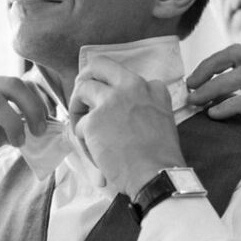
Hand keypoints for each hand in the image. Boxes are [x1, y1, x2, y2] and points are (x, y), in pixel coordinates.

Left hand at [68, 56, 186, 197]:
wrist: (156, 174)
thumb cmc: (160, 156)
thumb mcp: (163, 119)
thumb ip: (145, 105)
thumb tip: (120, 111)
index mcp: (151, 88)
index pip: (124, 74)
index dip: (112, 89)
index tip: (109, 102)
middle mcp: (131, 86)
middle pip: (99, 65)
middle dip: (86, 77)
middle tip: (81, 94)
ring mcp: (111, 101)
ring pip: (82, 90)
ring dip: (78, 109)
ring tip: (83, 130)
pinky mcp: (94, 120)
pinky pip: (79, 125)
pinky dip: (84, 141)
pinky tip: (96, 154)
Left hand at [186, 44, 240, 175]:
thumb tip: (209, 100)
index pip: (238, 51)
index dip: (211, 62)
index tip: (193, 80)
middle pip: (237, 54)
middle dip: (208, 67)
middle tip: (189, 87)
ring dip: (213, 87)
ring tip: (196, 102)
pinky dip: (230, 105)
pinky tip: (215, 114)